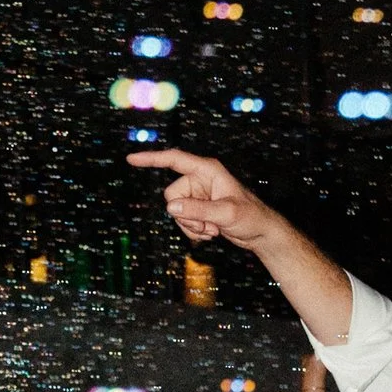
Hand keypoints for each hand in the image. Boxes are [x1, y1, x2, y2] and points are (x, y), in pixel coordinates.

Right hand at [131, 147, 281, 252]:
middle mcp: (200, 180)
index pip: (174, 160)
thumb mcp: (225, 213)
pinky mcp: (199, 210)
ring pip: (176, 212)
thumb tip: (172, 207)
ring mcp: (199, 196)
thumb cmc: (251, 217)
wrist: (260, 233)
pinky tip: (212, 233)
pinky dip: (194, 231)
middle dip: (185, 215)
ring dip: (191, 226)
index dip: (152, 159)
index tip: (131, 159)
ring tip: (213, 229)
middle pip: (172, 195)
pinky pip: (183, 221)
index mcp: (207, 170)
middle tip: (206, 225)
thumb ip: (198, 210)